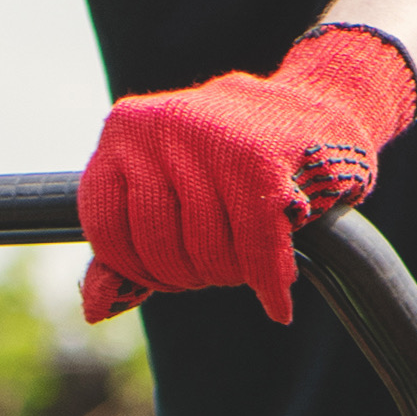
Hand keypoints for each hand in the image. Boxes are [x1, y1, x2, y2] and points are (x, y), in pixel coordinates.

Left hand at [77, 24, 416, 327]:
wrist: (322, 106)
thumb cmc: (232, 157)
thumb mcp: (165, 187)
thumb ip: (123, 243)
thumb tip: (94, 309)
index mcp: (125, 128)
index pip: (106, 229)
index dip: (137, 268)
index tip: (168, 272)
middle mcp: (162, 124)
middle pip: (158, 245)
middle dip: (188, 274)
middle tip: (216, 268)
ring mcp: (211, 137)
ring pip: (206, 249)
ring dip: (231, 275)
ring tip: (246, 262)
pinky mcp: (263, 159)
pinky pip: (255, 247)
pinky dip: (268, 282)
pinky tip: (277, 303)